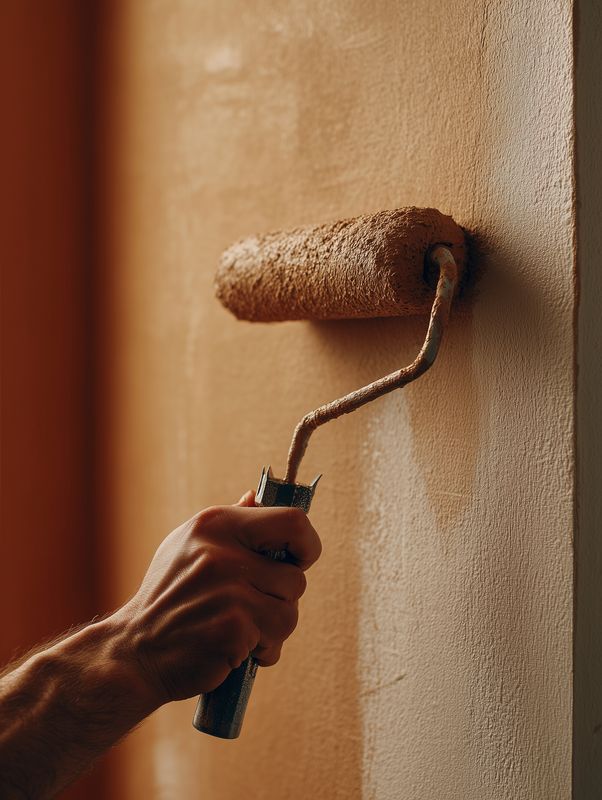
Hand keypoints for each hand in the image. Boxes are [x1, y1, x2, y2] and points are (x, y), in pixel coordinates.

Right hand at [112, 492, 320, 705]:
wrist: (134, 651)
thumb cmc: (167, 597)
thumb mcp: (187, 546)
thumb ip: (228, 523)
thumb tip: (256, 496)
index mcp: (216, 524)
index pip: (292, 522)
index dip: (308, 544)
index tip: (299, 560)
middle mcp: (222, 553)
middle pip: (296, 577)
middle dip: (282, 599)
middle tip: (253, 607)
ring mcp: (228, 591)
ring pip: (289, 611)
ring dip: (274, 629)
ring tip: (243, 629)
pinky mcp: (232, 628)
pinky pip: (275, 641)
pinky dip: (262, 651)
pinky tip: (234, 649)